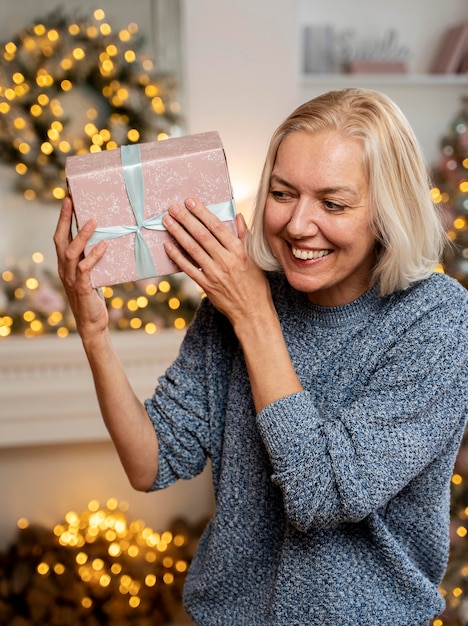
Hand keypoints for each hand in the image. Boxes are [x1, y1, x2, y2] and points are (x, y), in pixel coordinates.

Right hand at [53, 196, 108, 338]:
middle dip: (65, 219)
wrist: (92, 323)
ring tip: (93, 221)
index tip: (68, 199)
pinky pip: (85, 269)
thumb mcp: (92, 274)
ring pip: (71, 252)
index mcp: (65, 264)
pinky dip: (94, 256)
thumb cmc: (94, 297)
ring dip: (82, 235)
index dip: (63, 218)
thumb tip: (106, 239)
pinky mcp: (82, 288)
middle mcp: (64, 268)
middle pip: (60, 239)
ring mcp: (71, 278)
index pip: (60, 236)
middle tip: (72, 201)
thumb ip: (92, 259)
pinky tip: (103, 246)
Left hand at [162, 197, 270, 326]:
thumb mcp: (254, 258)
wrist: (253, 312)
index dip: (202, 213)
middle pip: (202, 235)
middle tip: (173, 207)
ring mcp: (215, 273)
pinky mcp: (207, 286)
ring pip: (193, 249)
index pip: (217, 227)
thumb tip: (238, 216)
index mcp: (239, 251)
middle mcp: (226, 260)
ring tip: (167, 221)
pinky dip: (177, 256)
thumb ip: (244, 236)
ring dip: (178, 233)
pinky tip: (168, 245)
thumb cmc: (255, 284)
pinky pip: (188, 268)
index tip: (190, 202)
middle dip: (186, 219)